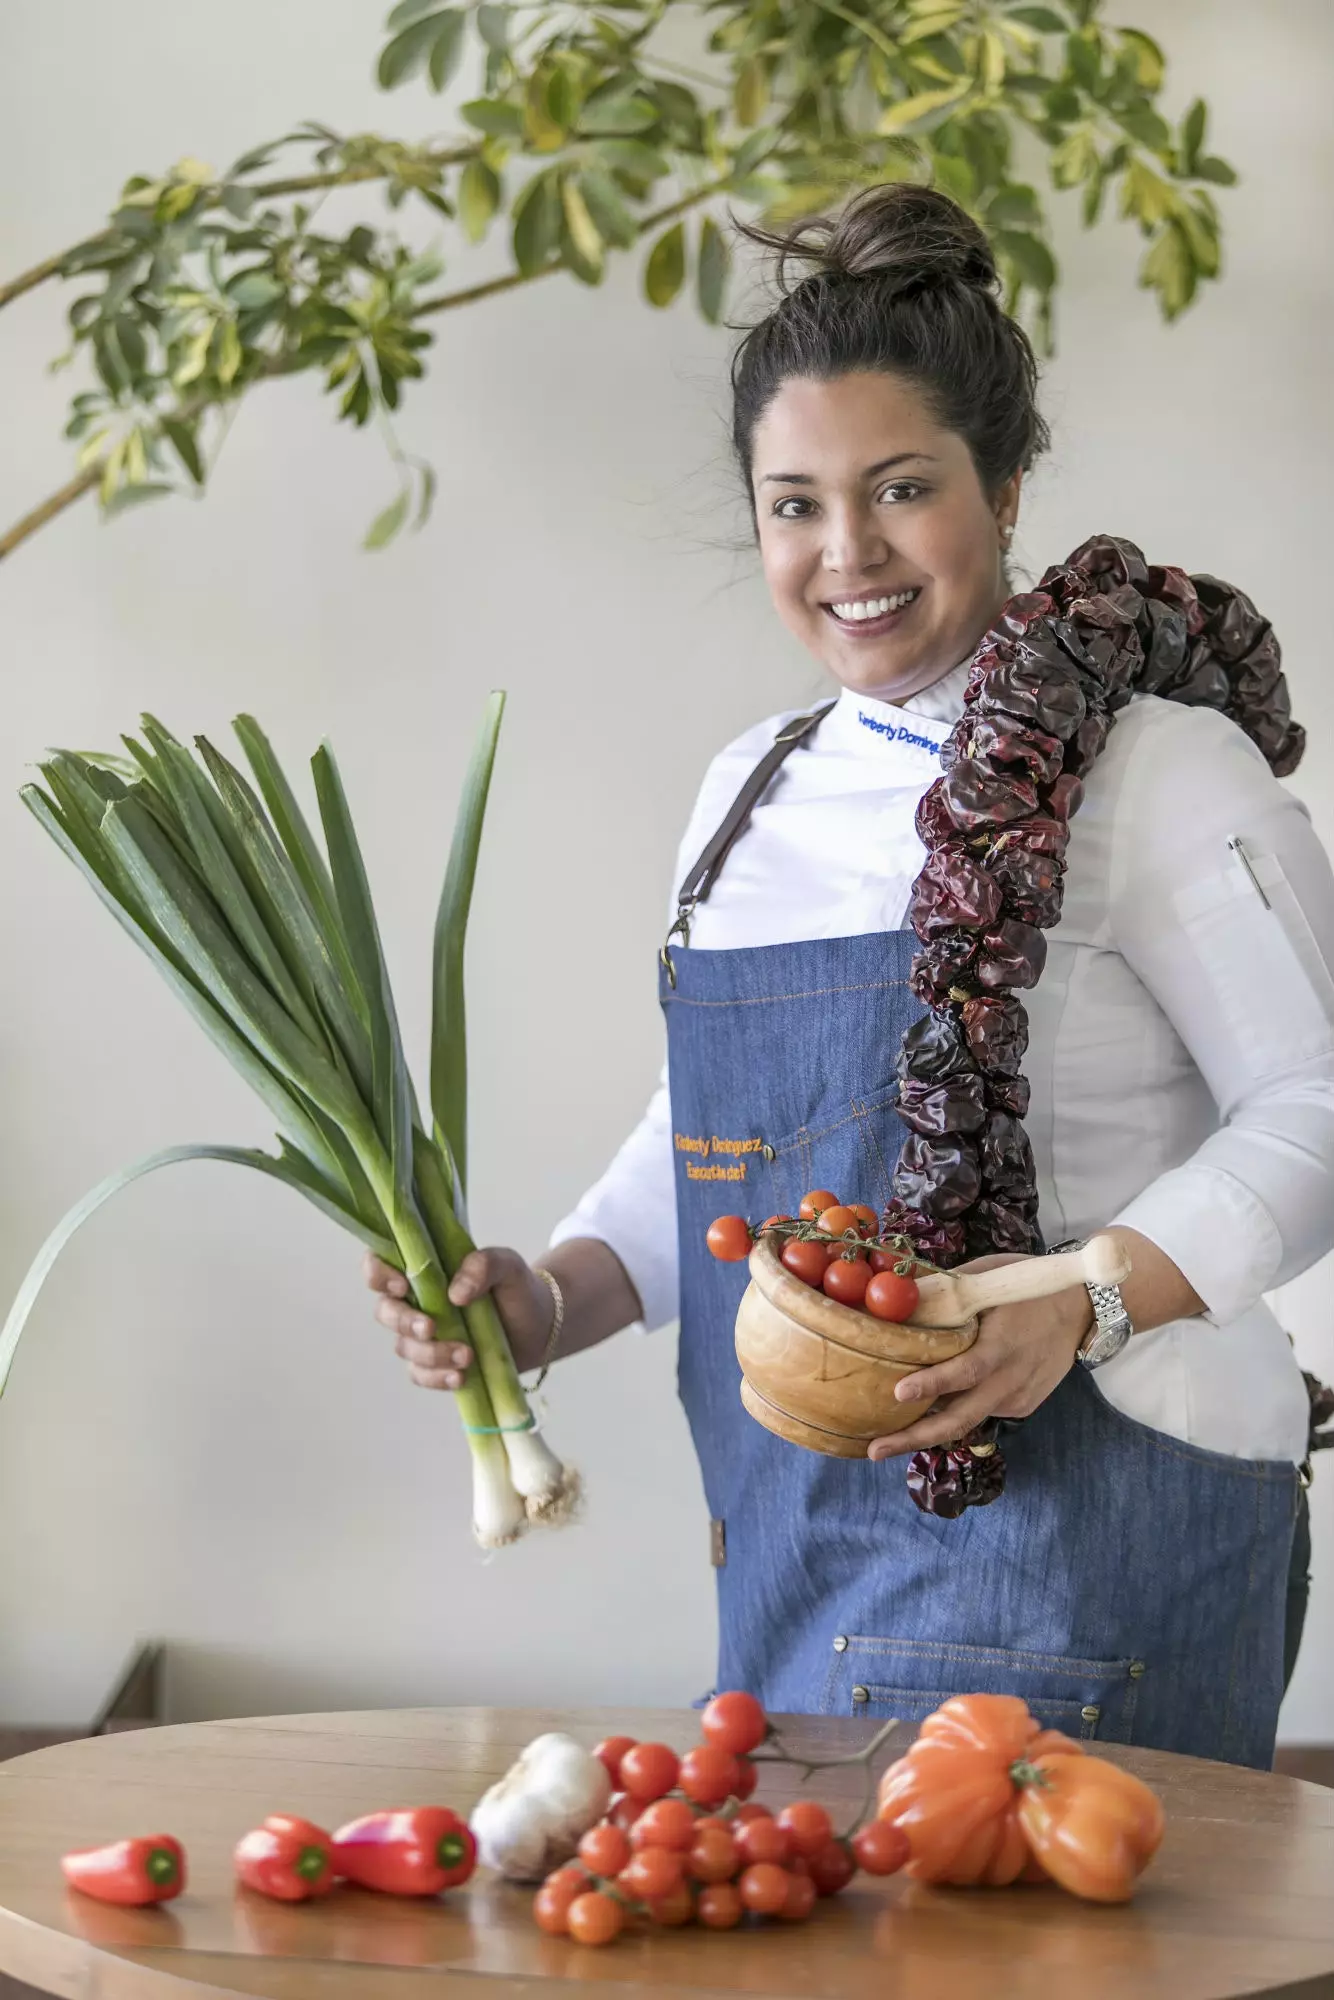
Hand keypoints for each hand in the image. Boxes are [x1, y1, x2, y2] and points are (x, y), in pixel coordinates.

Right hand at [364, 1246, 554, 1388]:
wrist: (540, 1328)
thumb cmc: (517, 1289)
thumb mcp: (508, 1265)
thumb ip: (484, 1264)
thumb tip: (455, 1293)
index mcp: (423, 1271)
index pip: (379, 1266)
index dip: (378, 1275)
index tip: (402, 1285)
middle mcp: (415, 1303)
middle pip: (385, 1312)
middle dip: (404, 1322)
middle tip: (431, 1328)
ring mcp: (423, 1336)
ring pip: (404, 1347)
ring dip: (431, 1354)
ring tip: (468, 1355)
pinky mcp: (435, 1364)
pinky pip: (420, 1375)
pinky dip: (436, 1378)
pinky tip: (460, 1377)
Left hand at [866, 1253, 1093, 1460]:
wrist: (1081, 1309)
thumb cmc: (1029, 1286)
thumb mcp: (991, 1275)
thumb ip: (950, 1290)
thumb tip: (902, 1295)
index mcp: (1002, 1344)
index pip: (966, 1370)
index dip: (933, 1383)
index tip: (898, 1393)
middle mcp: (1010, 1379)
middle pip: (961, 1418)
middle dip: (915, 1437)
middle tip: (875, 1450)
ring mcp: (1017, 1398)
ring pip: (966, 1420)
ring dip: (926, 1432)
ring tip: (885, 1442)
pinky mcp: (1021, 1406)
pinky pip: (980, 1411)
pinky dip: (953, 1411)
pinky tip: (927, 1409)